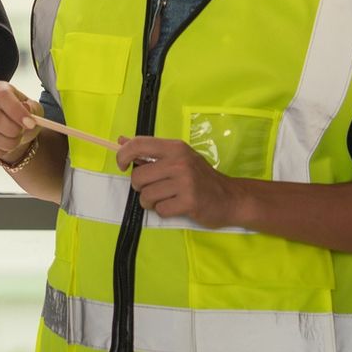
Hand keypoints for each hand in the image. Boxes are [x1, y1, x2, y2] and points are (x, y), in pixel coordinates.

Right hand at [0, 81, 42, 163]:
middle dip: (10, 131)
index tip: (29, 123)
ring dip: (4, 144)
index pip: (2, 95)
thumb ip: (31, 110)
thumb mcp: (33, 112)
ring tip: (13, 144)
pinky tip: (1, 149)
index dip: (16, 110)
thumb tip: (25, 108)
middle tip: (19, 136)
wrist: (11, 133)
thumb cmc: (21, 119)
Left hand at [118, 136, 248, 227]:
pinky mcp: (189, 202)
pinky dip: (164, 211)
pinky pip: (160, 210)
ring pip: (146, 195)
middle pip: (138, 177)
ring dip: (151, 201)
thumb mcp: (178, 157)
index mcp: (175, 148)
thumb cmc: (200, 177)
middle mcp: (180, 162)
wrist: (231, 197)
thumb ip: (149, 151)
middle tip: (156, 188)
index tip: (122, 166)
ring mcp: (185, 182)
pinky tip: (176, 206)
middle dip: (140, 187)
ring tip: (166, 198)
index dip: (123, 156)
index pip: (138, 145)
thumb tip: (121, 141)